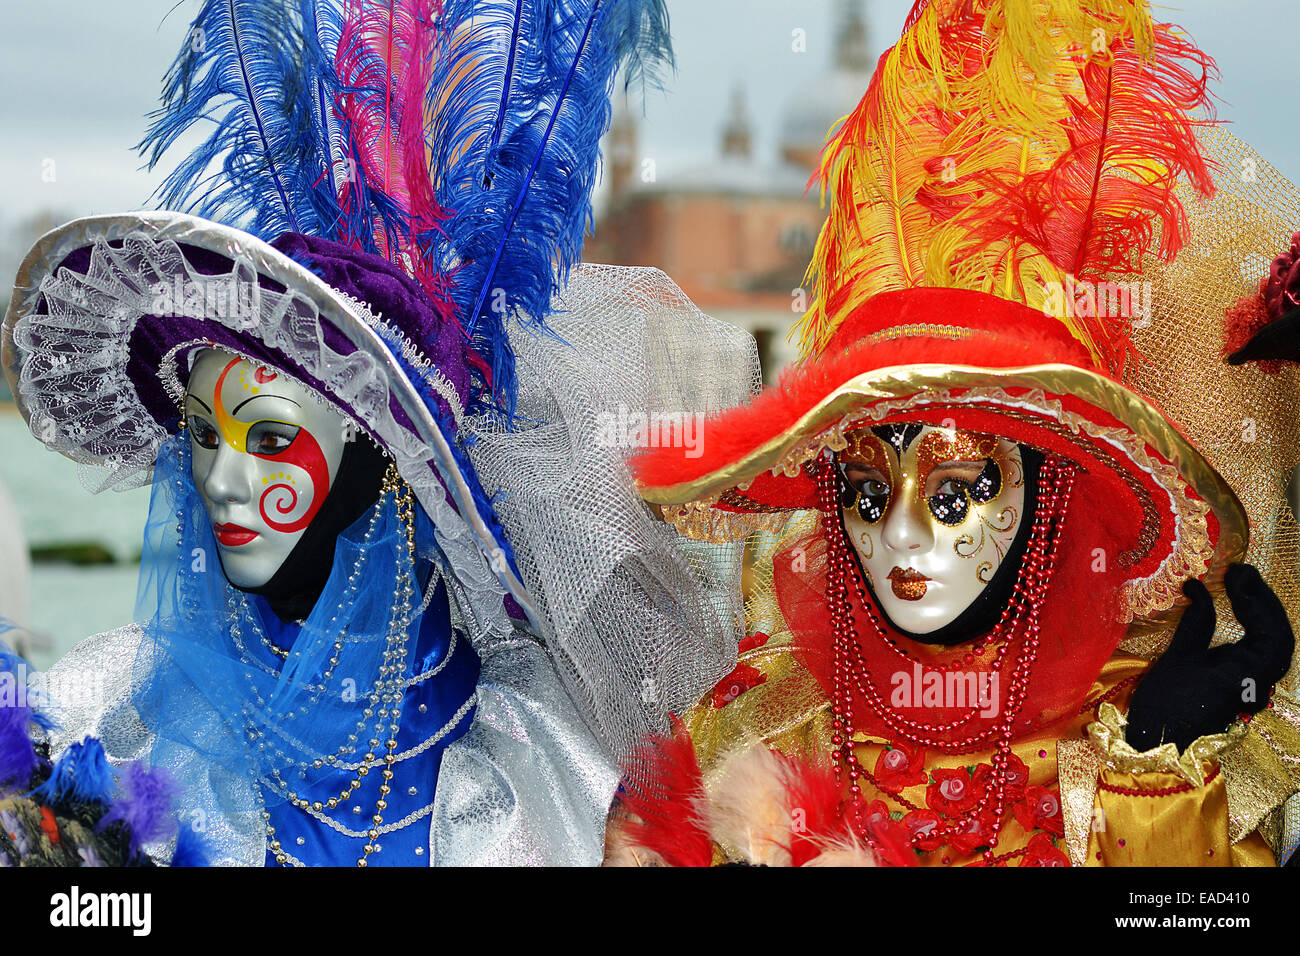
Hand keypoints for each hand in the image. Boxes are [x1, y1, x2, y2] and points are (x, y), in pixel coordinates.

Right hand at [1125, 564, 1293, 752]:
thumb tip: (1198, 586)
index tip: (1233, 573)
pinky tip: (1237, 609)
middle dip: (1262, 600)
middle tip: (1239, 573)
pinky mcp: (1242, 683)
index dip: (1257, 598)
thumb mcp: (1178, 657)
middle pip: (1279, 635)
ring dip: (1260, 611)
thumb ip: (1196, 621)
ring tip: (1238, 585)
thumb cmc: (1165, 704)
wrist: (1158, 743)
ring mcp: (1253, 683)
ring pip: (1272, 642)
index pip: (1271, 631)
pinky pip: (1259, 650)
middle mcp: (1259, 681)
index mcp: (1248, 676)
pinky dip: (1252, 626)